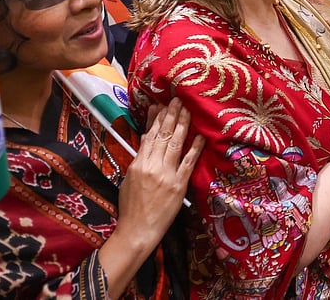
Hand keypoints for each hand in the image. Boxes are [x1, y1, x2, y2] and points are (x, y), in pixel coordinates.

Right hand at [117, 99, 202, 248]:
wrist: (138, 230)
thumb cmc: (131, 207)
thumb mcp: (129, 179)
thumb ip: (139, 159)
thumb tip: (147, 139)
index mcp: (138, 164)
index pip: (149, 136)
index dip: (156, 119)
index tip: (161, 105)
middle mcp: (152, 166)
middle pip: (162, 135)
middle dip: (171, 115)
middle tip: (177, 99)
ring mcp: (166, 175)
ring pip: (175, 143)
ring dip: (182, 124)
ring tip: (187, 109)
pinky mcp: (179, 185)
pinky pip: (188, 163)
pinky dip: (194, 148)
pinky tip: (200, 136)